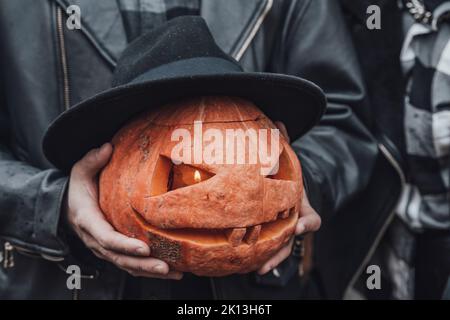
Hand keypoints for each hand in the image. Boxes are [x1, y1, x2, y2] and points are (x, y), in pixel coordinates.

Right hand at [65, 143, 182, 279]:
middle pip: (120, 258)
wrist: (67, 208)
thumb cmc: (78, 189)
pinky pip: (130, 266)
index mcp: (89, 221)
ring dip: (150, 271)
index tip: (144, 248)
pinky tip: (170, 272)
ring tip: (175, 273)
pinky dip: (148, 271)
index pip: (107, 238)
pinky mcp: (113, 252)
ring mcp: (105, 249)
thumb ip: (92, 160)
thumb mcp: (80, 172)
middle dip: (143, 265)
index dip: (125, 245)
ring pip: (127, 266)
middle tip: (166, 266)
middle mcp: (96, 240)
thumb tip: (107, 147)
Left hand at [257, 122, 320, 274]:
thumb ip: (284, 142)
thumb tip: (279, 120)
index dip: (307, 223)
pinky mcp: (274, 235)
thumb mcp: (289, 160)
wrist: (288, 187)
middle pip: (293, 242)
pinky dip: (261, 257)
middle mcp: (295, 222)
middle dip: (281, 252)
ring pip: (281, 250)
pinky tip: (246, 265)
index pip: (312, 219)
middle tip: (268, 263)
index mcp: (302, 206)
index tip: (300, 226)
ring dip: (270, 260)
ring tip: (257, 270)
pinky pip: (269, 248)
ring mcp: (285, 231)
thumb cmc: (288, 175)